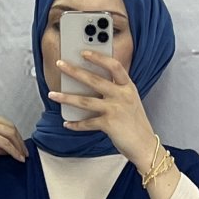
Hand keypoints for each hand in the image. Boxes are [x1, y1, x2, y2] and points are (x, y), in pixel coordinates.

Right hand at [0, 107, 28, 168]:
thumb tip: (6, 149)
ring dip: (18, 146)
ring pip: (9, 133)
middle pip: (9, 126)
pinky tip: (17, 158)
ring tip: (22, 156)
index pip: (3, 123)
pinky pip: (5, 142)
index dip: (14, 135)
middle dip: (19, 140)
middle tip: (24, 152)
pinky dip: (13, 150)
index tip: (18, 146)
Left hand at [49, 53, 157, 168]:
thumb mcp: (130, 102)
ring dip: (66, 97)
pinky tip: (67, 124)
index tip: (84, 52)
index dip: (99, 57)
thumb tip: (91, 87)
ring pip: (85, 101)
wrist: (145, 146)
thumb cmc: (136, 124)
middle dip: (74, 71)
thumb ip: (116, 92)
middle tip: (60, 64)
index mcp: (128, 87)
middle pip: (94, 79)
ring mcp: (115, 109)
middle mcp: (122, 95)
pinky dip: (76, 125)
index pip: (114, 66)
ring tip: (53, 94)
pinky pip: (87, 123)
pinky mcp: (109, 125)